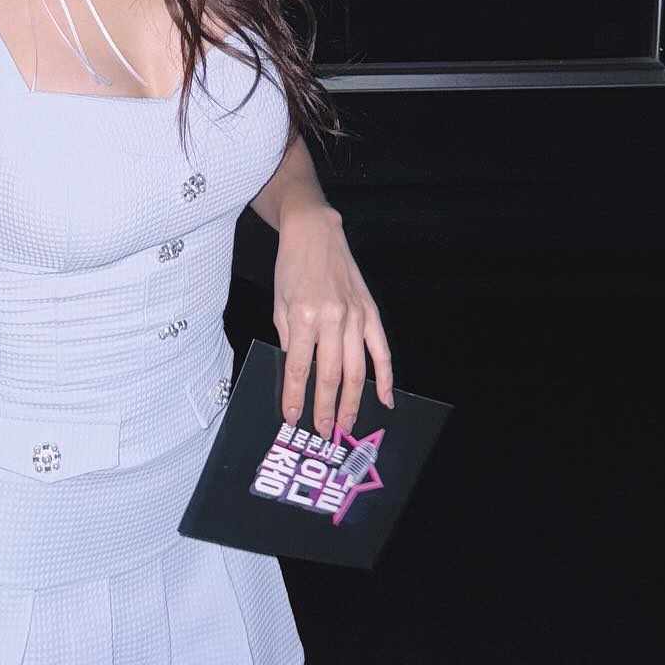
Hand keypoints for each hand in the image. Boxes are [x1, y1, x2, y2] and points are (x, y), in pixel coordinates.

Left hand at [271, 203, 393, 440]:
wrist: (315, 231)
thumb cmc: (291, 266)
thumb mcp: (279, 302)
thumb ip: (290, 338)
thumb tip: (300, 370)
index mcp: (303, 316)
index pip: (298, 368)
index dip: (296, 397)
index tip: (293, 418)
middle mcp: (332, 318)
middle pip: (330, 375)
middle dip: (325, 408)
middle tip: (324, 433)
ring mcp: (355, 316)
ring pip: (356, 370)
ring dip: (352, 402)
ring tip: (346, 425)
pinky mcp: (370, 311)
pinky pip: (381, 351)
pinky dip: (385, 378)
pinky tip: (384, 400)